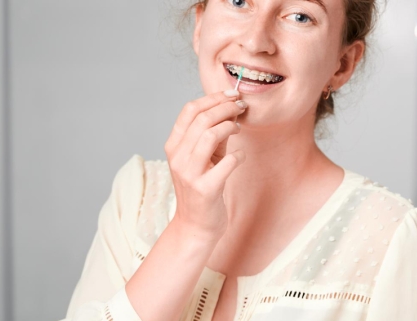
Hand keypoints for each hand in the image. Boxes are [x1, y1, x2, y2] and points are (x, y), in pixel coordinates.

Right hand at [164, 89, 246, 239]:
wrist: (196, 225)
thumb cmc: (202, 187)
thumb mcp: (204, 157)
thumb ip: (214, 135)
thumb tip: (231, 109)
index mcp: (174, 146)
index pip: (189, 110)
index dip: (213, 98)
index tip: (232, 94)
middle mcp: (178, 157)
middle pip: (201, 119)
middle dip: (226, 107)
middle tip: (241, 106)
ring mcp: (190, 173)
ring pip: (210, 135)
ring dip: (230, 126)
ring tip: (238, 129)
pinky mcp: (206, 189)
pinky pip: (227, 163)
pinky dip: (238, 155)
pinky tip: (240, 156)